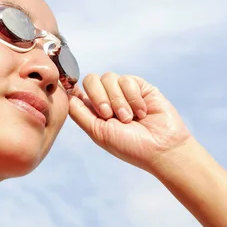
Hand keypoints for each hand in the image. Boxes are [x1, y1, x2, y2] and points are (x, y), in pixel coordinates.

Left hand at [69, 73, 191, 171]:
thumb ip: (79, 113)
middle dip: (98, 97)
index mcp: (94, 111)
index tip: (70, 87)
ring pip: (109, 78)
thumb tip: (66, 93)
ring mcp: (124, 91)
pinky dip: (132, 98)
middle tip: (108, 115)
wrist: (161, 148)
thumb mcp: (98, 132)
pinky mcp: (140, 86)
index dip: (73, 85)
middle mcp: (108, 98)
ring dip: (118, 100)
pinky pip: (127, 80)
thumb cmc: (129, 146)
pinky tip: (142, 112)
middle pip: (91, 79)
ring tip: (129, 118)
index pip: (78, 90)